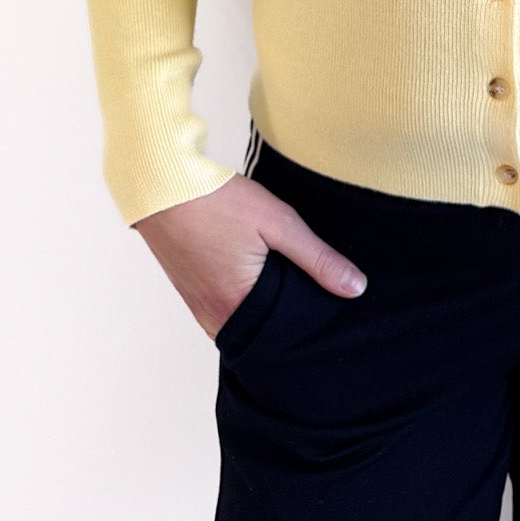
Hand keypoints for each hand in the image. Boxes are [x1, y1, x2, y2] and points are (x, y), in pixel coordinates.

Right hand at [134, 172, 367, 342]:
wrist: (164, 184)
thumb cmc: (218, 200)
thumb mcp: (279, 223)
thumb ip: (318, 259)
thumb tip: (355, 288)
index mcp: (237, 308)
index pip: (286, 335)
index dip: (311, 323)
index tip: (332, 311)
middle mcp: (214, 317)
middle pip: (264, 333)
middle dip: (289, 319)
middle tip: (314, 296)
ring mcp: (199, 307)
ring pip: (245, 322)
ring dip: (266, 309)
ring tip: (289, 285)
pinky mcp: (191, 294)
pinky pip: (226, 312)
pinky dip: (245, 302)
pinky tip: (260, 279)